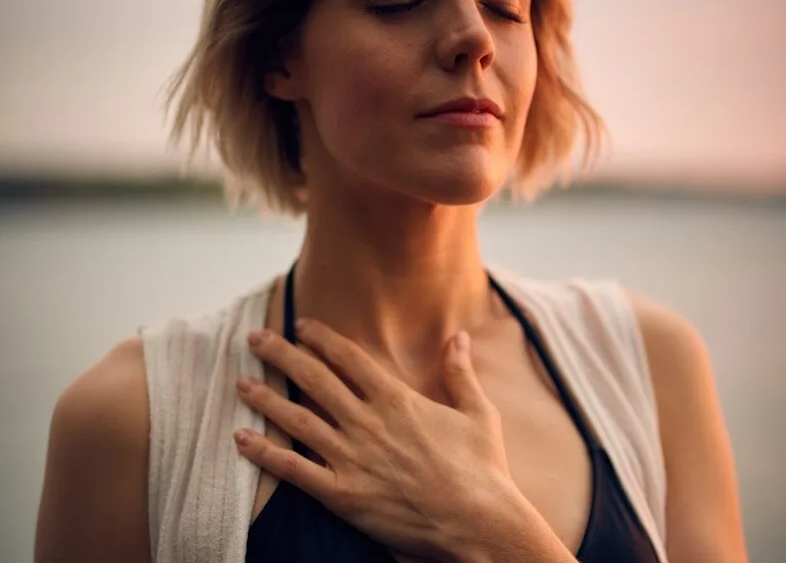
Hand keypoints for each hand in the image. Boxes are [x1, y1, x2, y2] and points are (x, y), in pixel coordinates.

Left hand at [234, 320, 515, 559]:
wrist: (479, 525)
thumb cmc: (482, 469)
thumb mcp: (478, 412)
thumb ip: (460, 371)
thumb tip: (458, 335)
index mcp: (396, 400)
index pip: (348, 358)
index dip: (321, 338)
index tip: (300, 324)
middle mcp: (368, 423)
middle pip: (314, 379)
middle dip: (282, 355)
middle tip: (255, 339)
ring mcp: (352, 458)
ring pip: (298, 420)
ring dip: (266, 398)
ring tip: (240, 382)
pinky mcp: (343, 495)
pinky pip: (295, 470)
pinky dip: (265, 454)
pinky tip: (242, 439)